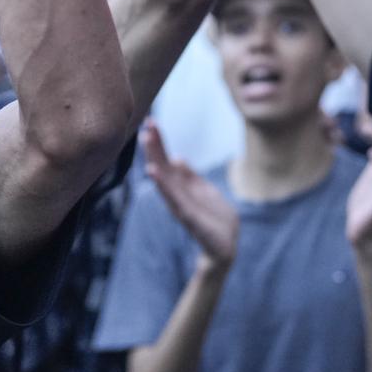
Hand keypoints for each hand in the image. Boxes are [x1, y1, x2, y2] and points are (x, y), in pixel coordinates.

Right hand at [141, 120, 238, 269]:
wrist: (225, 248)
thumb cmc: (214, 220)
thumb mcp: (204, 192)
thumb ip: (190, 177)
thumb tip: (177, 158)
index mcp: (182, 188)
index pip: (167, 162)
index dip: (159, 144)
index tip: (151, 122)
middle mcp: (178, 196)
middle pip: (164, 167)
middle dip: (155, 147)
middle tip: (146, 125)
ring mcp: (182, 206)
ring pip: (166, 180)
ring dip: (155, 160)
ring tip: (146, 142)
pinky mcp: (190, 218)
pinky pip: (175, 199)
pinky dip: (163, 186)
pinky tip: (154, 172)